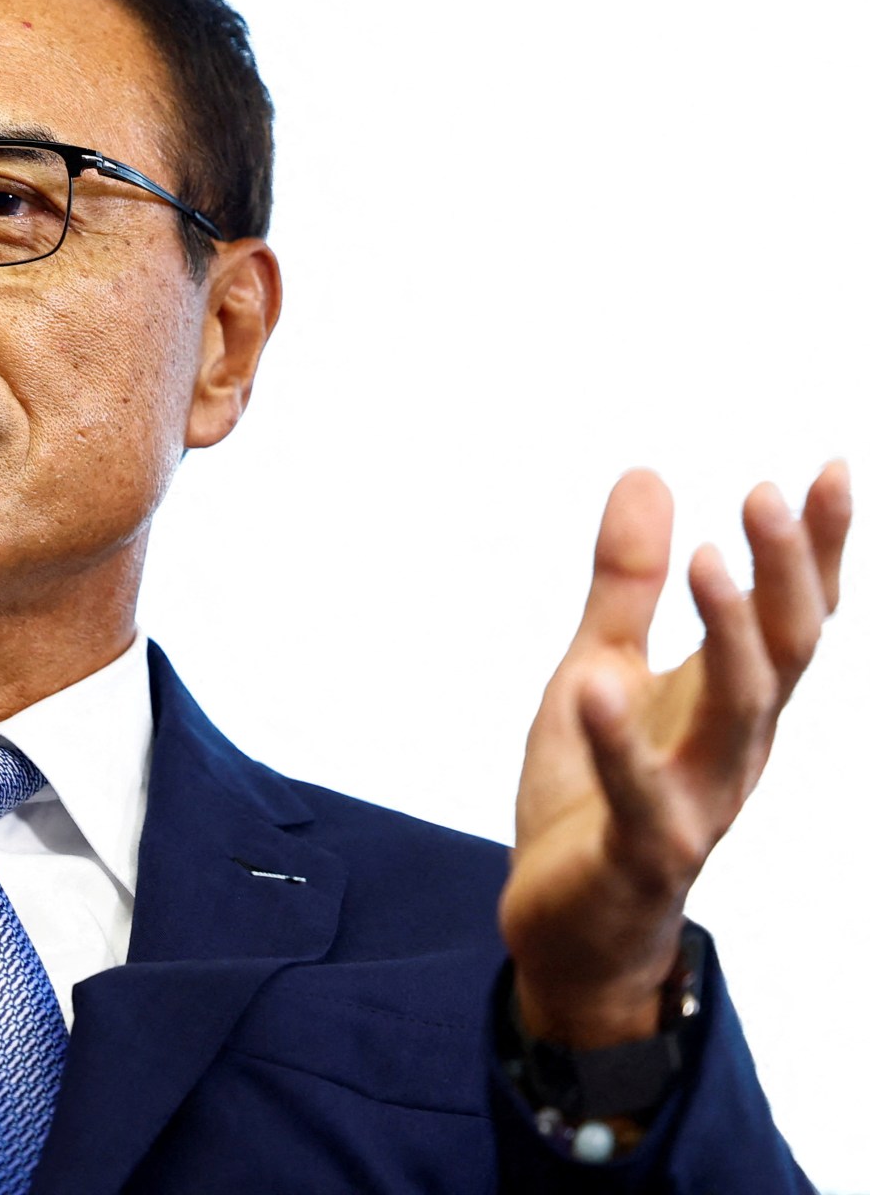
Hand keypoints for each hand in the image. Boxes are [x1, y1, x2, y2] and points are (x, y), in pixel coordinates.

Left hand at [499, 462, 850, 1048]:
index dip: (816, 549)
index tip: (827, 470)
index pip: (792, 617)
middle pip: (780, 654)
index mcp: (728, 703)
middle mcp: (732, 749)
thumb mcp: (599, 667)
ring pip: (735, 716)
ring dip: (728, 638)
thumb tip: (648, 473)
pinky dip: (617, 743)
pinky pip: (637, 795)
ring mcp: (695, 803)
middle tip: (765, 493)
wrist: (572, 930)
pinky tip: (594, 685)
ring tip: (706, 561)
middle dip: (783, 574)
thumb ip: (624, 584)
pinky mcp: (641, 852)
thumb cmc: (593, 796)